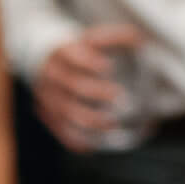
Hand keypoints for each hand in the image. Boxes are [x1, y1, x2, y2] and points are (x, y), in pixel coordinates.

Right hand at [33, 24, 143, 152]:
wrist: (44, 61)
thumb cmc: (79, 50)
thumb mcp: (94, 37)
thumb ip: (116, 37)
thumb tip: (139, 40)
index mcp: (63, 53)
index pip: (72, 56)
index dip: (88, 62)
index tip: (108, 67)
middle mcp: (51, 75)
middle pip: (71, 85)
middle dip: (94, 92)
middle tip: (119, 96)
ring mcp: (47, 96)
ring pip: (63, 111)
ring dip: (87, 119)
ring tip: (111, 124)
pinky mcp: (46, 113)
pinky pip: (57, 129)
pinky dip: (72, 139)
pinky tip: (89, 146)